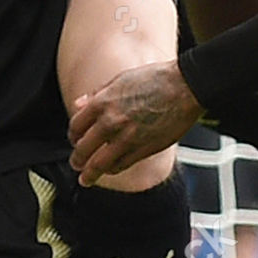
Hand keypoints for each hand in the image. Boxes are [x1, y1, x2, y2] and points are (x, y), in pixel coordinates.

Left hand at [68, 60, 202, 185]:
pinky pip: (120, 165)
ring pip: (99, 164)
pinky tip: (109, 170)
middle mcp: (111, 122)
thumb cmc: (155, 79)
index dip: (73, 135)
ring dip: (90, 174)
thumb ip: (96, 95)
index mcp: (103, 102)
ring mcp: (126, 138)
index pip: (76, 125)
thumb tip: (78, 104)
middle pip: (84, 148)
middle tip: (76, 164)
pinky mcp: (143, 150)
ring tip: (86, 178)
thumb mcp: (120, 80)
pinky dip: (111, 170)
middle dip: (77, 159)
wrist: (183, 87)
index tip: (74, 139)